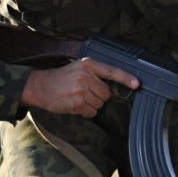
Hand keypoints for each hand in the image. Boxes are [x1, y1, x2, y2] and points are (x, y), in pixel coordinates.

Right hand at [21, 58, 138, 117]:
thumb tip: (113, 89)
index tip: (137, 84)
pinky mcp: (76, 103)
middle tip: (84, 92)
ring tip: (77, 98)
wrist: (40, 86)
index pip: (111, 71)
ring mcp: (81, 90)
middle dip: (99, 96)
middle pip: (106, 93)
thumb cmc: (61, 78)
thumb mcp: (78, 68)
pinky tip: (74, 105)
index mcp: (88, 64)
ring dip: (91, 105)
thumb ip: (95, 75)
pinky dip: (85, 112)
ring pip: (100, 104)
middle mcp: (85, 76)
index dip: (126, 78)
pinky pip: (91, 112)